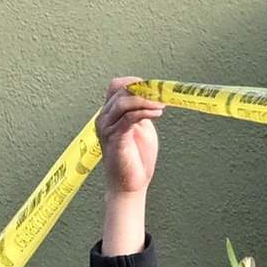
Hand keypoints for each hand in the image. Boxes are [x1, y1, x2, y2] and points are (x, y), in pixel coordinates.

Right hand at [97, 76, 162, 254]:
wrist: (130, 184)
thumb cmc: (135, 159)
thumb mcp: (142, 127)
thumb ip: (142, 110)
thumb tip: (154, 94)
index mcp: (110, 114)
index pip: (116, 86)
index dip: (134, 82)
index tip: (154, 87)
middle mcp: (104, 118)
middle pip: (119, 90)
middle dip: (143, 89)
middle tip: (161, 94)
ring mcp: (107, 128)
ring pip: (123, 102)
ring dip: (145, 99)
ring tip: (161, 105)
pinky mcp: (114, 138)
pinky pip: (128, 117)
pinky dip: (144, 111)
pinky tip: (157, 113)